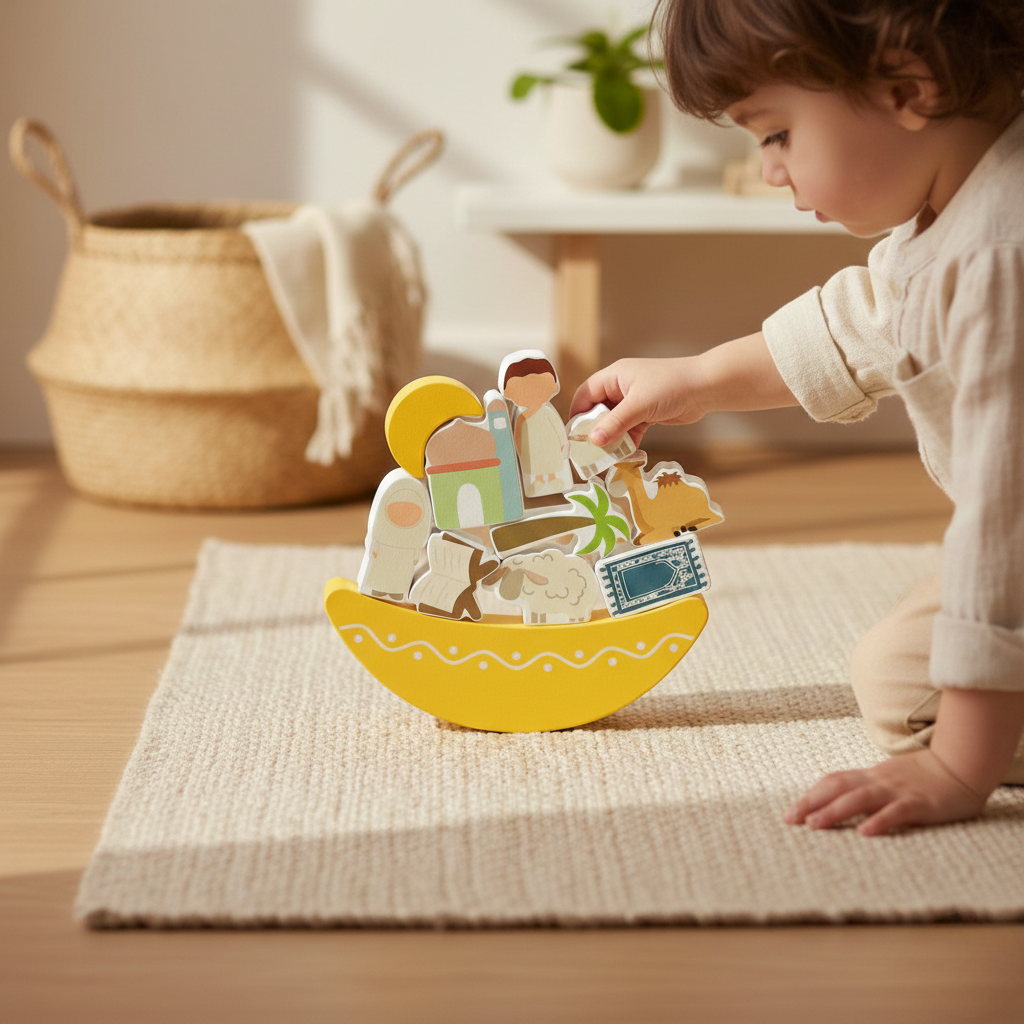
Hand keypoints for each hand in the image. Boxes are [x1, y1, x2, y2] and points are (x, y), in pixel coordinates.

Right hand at [568, 357, 706, 448]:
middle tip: (588, 451)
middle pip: (597, 410)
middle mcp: (621, 387)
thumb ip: (615, 423)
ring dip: (610, 439)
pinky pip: (628, 429)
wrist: (706, 388)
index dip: (577, 414)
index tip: (573, 436)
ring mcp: (634, 401)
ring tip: (605, 457)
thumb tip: (593, 441)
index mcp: (614, 376)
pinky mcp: (646, 414)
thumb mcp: (639, 405)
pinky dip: (626, 441)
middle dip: (593, 430)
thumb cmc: (672, 386)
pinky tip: (624, 454)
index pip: (585, 394)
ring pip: (613, 423)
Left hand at [784, 748, 986, 836]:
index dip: (809, 795)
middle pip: (838, 788)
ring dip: (835, 811)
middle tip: (789, 819)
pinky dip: (879, 821)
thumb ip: (867, 788)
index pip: (833, 781)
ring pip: (860, 799)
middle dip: (811, 803)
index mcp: (870, 776)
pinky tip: (865, 833)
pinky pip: (897, 812)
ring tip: (814, 825)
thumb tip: (839, 803)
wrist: (961, 766)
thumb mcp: (889, 779)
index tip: (789, 812)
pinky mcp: (920, 804)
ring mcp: (898, 791)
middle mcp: (878, 781)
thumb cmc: (923, 776)